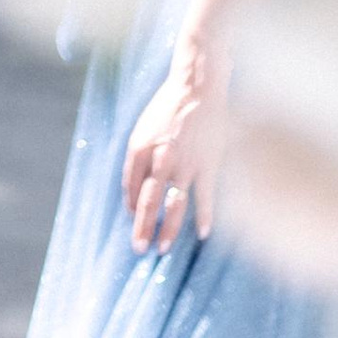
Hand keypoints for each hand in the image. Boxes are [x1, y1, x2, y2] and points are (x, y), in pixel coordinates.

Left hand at [123, 51, 221, 251]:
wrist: (198, 88)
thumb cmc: (168, 106)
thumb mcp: (143, 127)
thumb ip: (138, 157)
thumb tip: (135, 187)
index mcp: (139, 147)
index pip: (130, 185)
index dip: (130, 205)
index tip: (133, 219)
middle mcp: (160, 158)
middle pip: (148, 201)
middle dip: (142, 227)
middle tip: (139, 249)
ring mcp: (185, 164)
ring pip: (174, 204)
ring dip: (168, 229)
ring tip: (163, 248)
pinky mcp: (207, 164)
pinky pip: (205, 197)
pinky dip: (205, 217)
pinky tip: (203, 234)